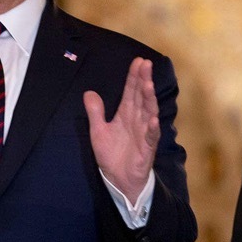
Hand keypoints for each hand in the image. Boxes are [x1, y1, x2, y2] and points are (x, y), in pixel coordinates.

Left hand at [83, 57, 159, 202]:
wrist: (119, 180)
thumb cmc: (112, 154)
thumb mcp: (98, 131)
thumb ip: (95, 112)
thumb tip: (89, 92)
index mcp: (126, 114)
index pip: (131, 91)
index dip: (134, 77)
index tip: (138, 61)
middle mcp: (137, 120)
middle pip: (141, 97)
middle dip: (143, 80)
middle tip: (146, 64)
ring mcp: (144, 133)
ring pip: (148, 112)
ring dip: (149, 99)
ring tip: (148, 85)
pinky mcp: (147, 148)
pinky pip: (150, 137)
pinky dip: (151, 128)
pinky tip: (152, 119)